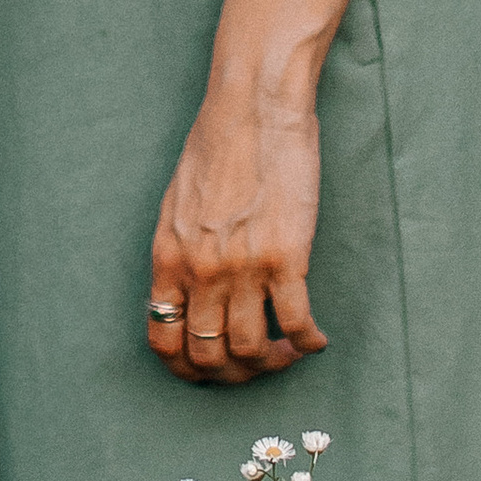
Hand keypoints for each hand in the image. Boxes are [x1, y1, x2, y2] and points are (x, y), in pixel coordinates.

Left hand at [146, 88, 328, 385]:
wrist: (254, 105)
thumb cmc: (217, 145)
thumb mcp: (177, 203)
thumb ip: (179, 252)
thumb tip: (185, 295)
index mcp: (168, 256)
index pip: (164, 340)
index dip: (187, 368)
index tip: (212, 367)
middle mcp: (200, 270)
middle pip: (209, 356)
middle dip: (233, 374)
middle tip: (255, 365)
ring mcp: (243, 267)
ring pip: (252, 350)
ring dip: (273, 362)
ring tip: (286, 351)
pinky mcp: (285, 257)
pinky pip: (297, 325)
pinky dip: (308, 343)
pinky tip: (315, 339)